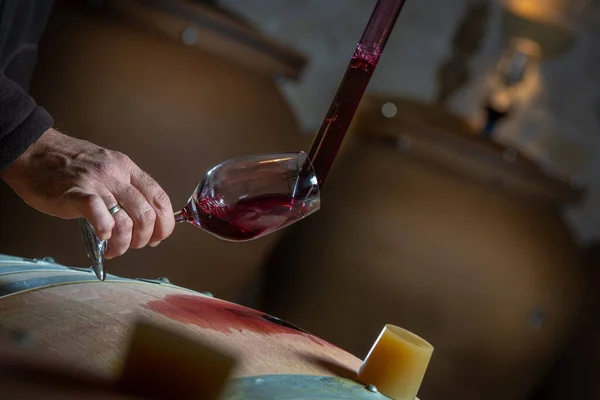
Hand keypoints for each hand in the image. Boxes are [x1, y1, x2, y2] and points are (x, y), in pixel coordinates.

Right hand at [1, 128, 174, 258]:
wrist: (33, 151)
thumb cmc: (70, 164)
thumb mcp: (108, 169)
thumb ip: (126, 190)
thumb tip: (146, 221)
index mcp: (128, 169)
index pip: (160, 198)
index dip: (165, 224)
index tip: (158, 237)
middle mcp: (116, 175)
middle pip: (146, 214)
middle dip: (144, 238)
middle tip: (132, 245)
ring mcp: (96, 183)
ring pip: (126, 221)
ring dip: (124, 243)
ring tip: (114, 249)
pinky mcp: (74, 194)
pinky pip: (99, 214)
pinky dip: (106, 231)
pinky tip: (102, 237)